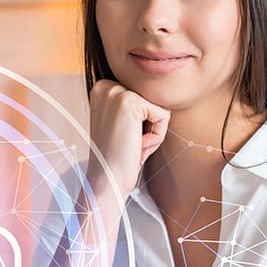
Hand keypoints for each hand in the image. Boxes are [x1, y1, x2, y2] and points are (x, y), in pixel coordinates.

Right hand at [86, 79, 170, 199]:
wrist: (106, 180)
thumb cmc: (117, 157)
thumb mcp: (122, 123)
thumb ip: (134, 104)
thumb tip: (161, 89)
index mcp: (102, 88)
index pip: (145, 97)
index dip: (141, 122)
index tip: (124, 138)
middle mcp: (106, 86)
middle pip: (153, 100)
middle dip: (148, 125)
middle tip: (129, 144)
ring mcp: (116, 92)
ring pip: (159, 107)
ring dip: (153, 132)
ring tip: (133, 145)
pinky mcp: (130, 102)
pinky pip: (163, 115)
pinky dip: (157, 136)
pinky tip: (137, 146)